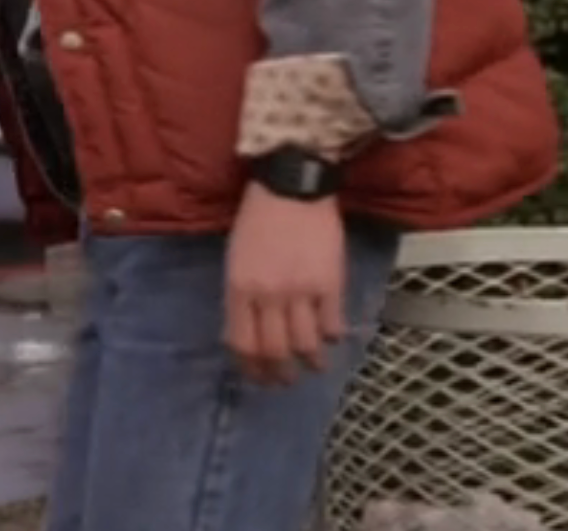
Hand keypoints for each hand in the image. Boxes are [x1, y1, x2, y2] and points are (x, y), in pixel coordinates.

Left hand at [223, 182, 347, 386]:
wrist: (292, 187)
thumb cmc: (258, 219)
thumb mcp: (235, 258)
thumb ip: (240, 296)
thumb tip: (247, 332)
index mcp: (239, 288)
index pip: (243, 343)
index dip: (250, 368)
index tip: (258, 377)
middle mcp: (268, 296)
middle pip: (274, 352)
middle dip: (280, 375)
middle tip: (286, 380)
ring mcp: (301, 291)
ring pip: (305, 345)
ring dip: (310, 363)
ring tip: (314, 367)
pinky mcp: (330, 283)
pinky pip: (332, 325)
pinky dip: (332, 337)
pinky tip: (330, 338)